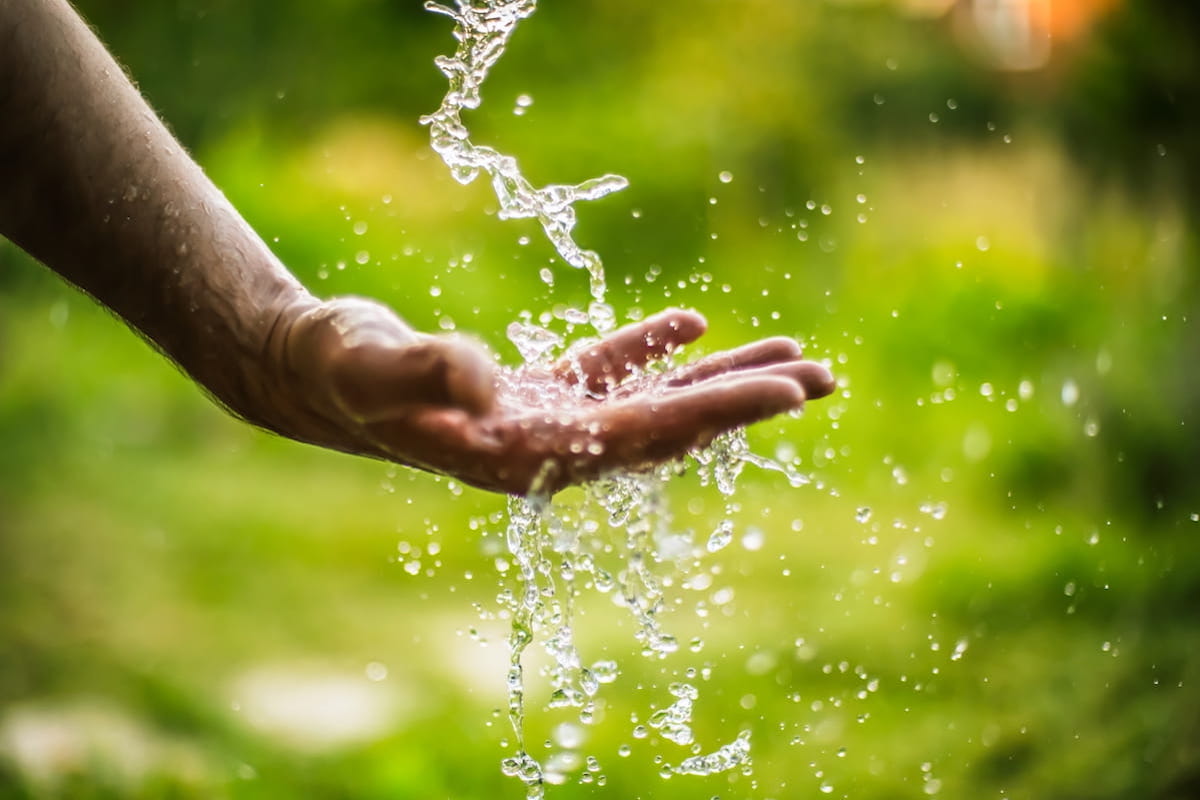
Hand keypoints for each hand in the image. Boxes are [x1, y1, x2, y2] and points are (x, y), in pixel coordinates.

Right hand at [260, 296, 834, 494]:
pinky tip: (691, 325)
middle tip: (824, 379)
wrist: (307, 372)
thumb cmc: (336, 371)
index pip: (641, 434)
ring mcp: (544, 423)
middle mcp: (547, 450)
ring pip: (649, 401)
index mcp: (523, 455)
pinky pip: (607, 372)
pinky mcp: (533, 394)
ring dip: (717, 380)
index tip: (787, 393)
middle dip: (743, 403)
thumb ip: (428, 370)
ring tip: (791, 360)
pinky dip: (650, 349)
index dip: (715, 411)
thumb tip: (487, 378)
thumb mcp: (373, 364)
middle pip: (667, 427)